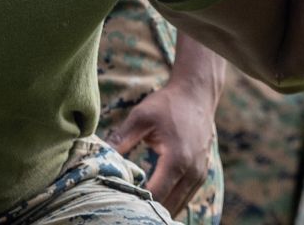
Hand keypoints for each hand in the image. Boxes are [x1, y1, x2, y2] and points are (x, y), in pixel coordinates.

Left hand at [107, 84, 214, 214]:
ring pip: (180, 204)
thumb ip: (122, 138)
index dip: (138, 200)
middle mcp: (193, 171)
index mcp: (177, 159)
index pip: (156, 193)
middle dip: (149, 209)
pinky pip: (187, 196)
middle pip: (170, 205)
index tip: (120, 200)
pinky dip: (173, 201)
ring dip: (162, 208)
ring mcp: (200, 173)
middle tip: (128, 209)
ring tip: (139, 208)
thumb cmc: (167, 104)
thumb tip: (101, 156)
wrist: (196, 94)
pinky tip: (156, 202)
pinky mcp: (202, 173)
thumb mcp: (141, 117)